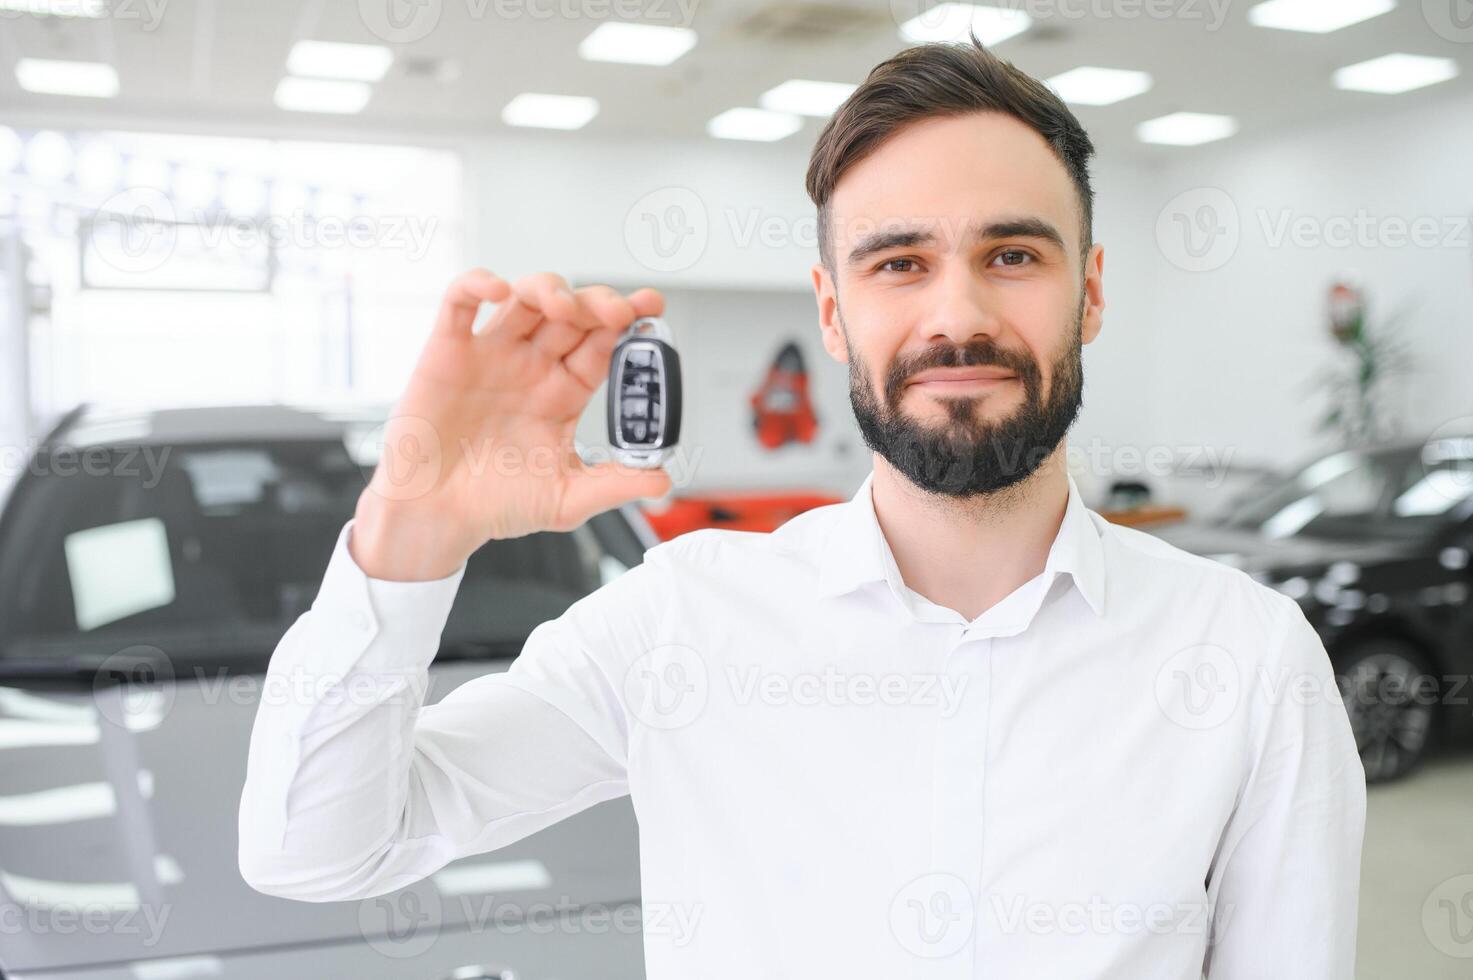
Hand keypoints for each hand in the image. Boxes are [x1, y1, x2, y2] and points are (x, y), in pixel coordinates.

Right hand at [350, 269, 672, 580]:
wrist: (438, 516)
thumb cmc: (496, 505)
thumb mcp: (567, 499)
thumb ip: (615, 484)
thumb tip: (664, 478)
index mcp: (564, 392)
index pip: (602, 345)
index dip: (628, 323)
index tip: (652, 308)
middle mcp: (532, 366)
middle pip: (571, 314)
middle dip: (597, 303)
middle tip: (617, 311)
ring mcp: (492, 354)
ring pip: (524, 298)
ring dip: (549, 289)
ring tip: (565, 306)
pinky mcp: (448, 351)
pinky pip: (460, 302)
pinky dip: (477, 285)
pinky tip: (499, 291)